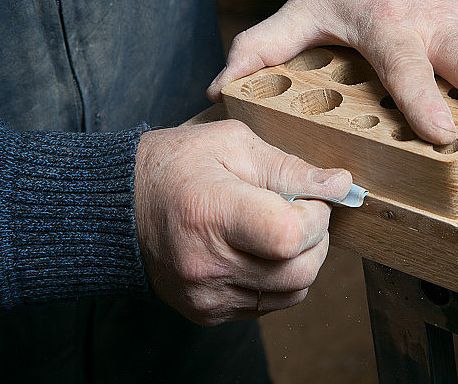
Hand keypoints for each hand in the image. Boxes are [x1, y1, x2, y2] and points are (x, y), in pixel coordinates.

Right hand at [134, 120, 351, 325]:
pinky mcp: (207, 312)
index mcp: (211, 213)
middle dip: (317, 239)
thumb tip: (340, 184)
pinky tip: (259, 250)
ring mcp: (206, 294)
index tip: (309, 199)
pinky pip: (268, 305)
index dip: (315, 217)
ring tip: (279, 230)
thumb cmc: (173, 166)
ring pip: (292, 292)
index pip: (288, 235)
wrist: (117, 208)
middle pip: (300, 271)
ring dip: (302, 260)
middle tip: (300, 212)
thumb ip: (290, 167)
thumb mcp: (232, 144)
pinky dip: (278, 279)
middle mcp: (207, 263)